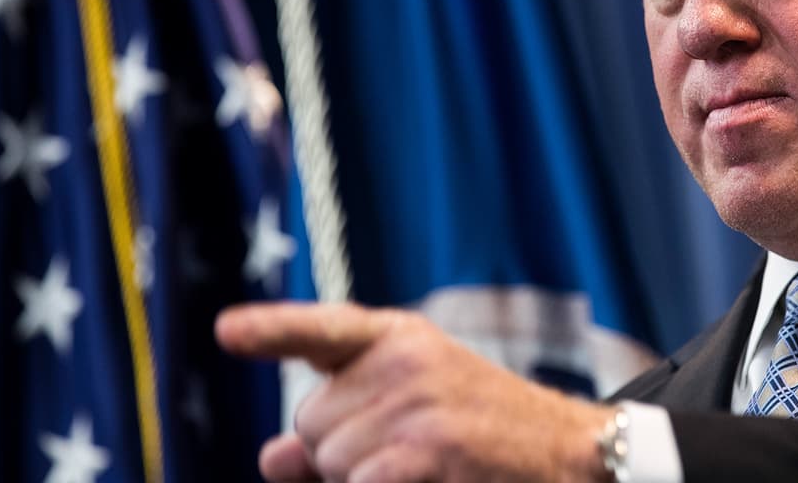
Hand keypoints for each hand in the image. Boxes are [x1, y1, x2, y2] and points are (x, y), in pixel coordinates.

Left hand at [215, 302, 614, 482]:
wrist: (571, 455)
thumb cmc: (484, 439)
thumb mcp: (414, 414)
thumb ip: (339, 432)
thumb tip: (270, 459)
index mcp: (400, 338)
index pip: (324, 328)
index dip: (272, 330)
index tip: (225, 331)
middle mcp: (405, 358)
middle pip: (310, 422)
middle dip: (340, 455)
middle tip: (411, 455)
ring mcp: (417, 403)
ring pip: (328, 462)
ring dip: (360, 480)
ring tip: (426, 469)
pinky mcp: (426, 450)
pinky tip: (431, 475)